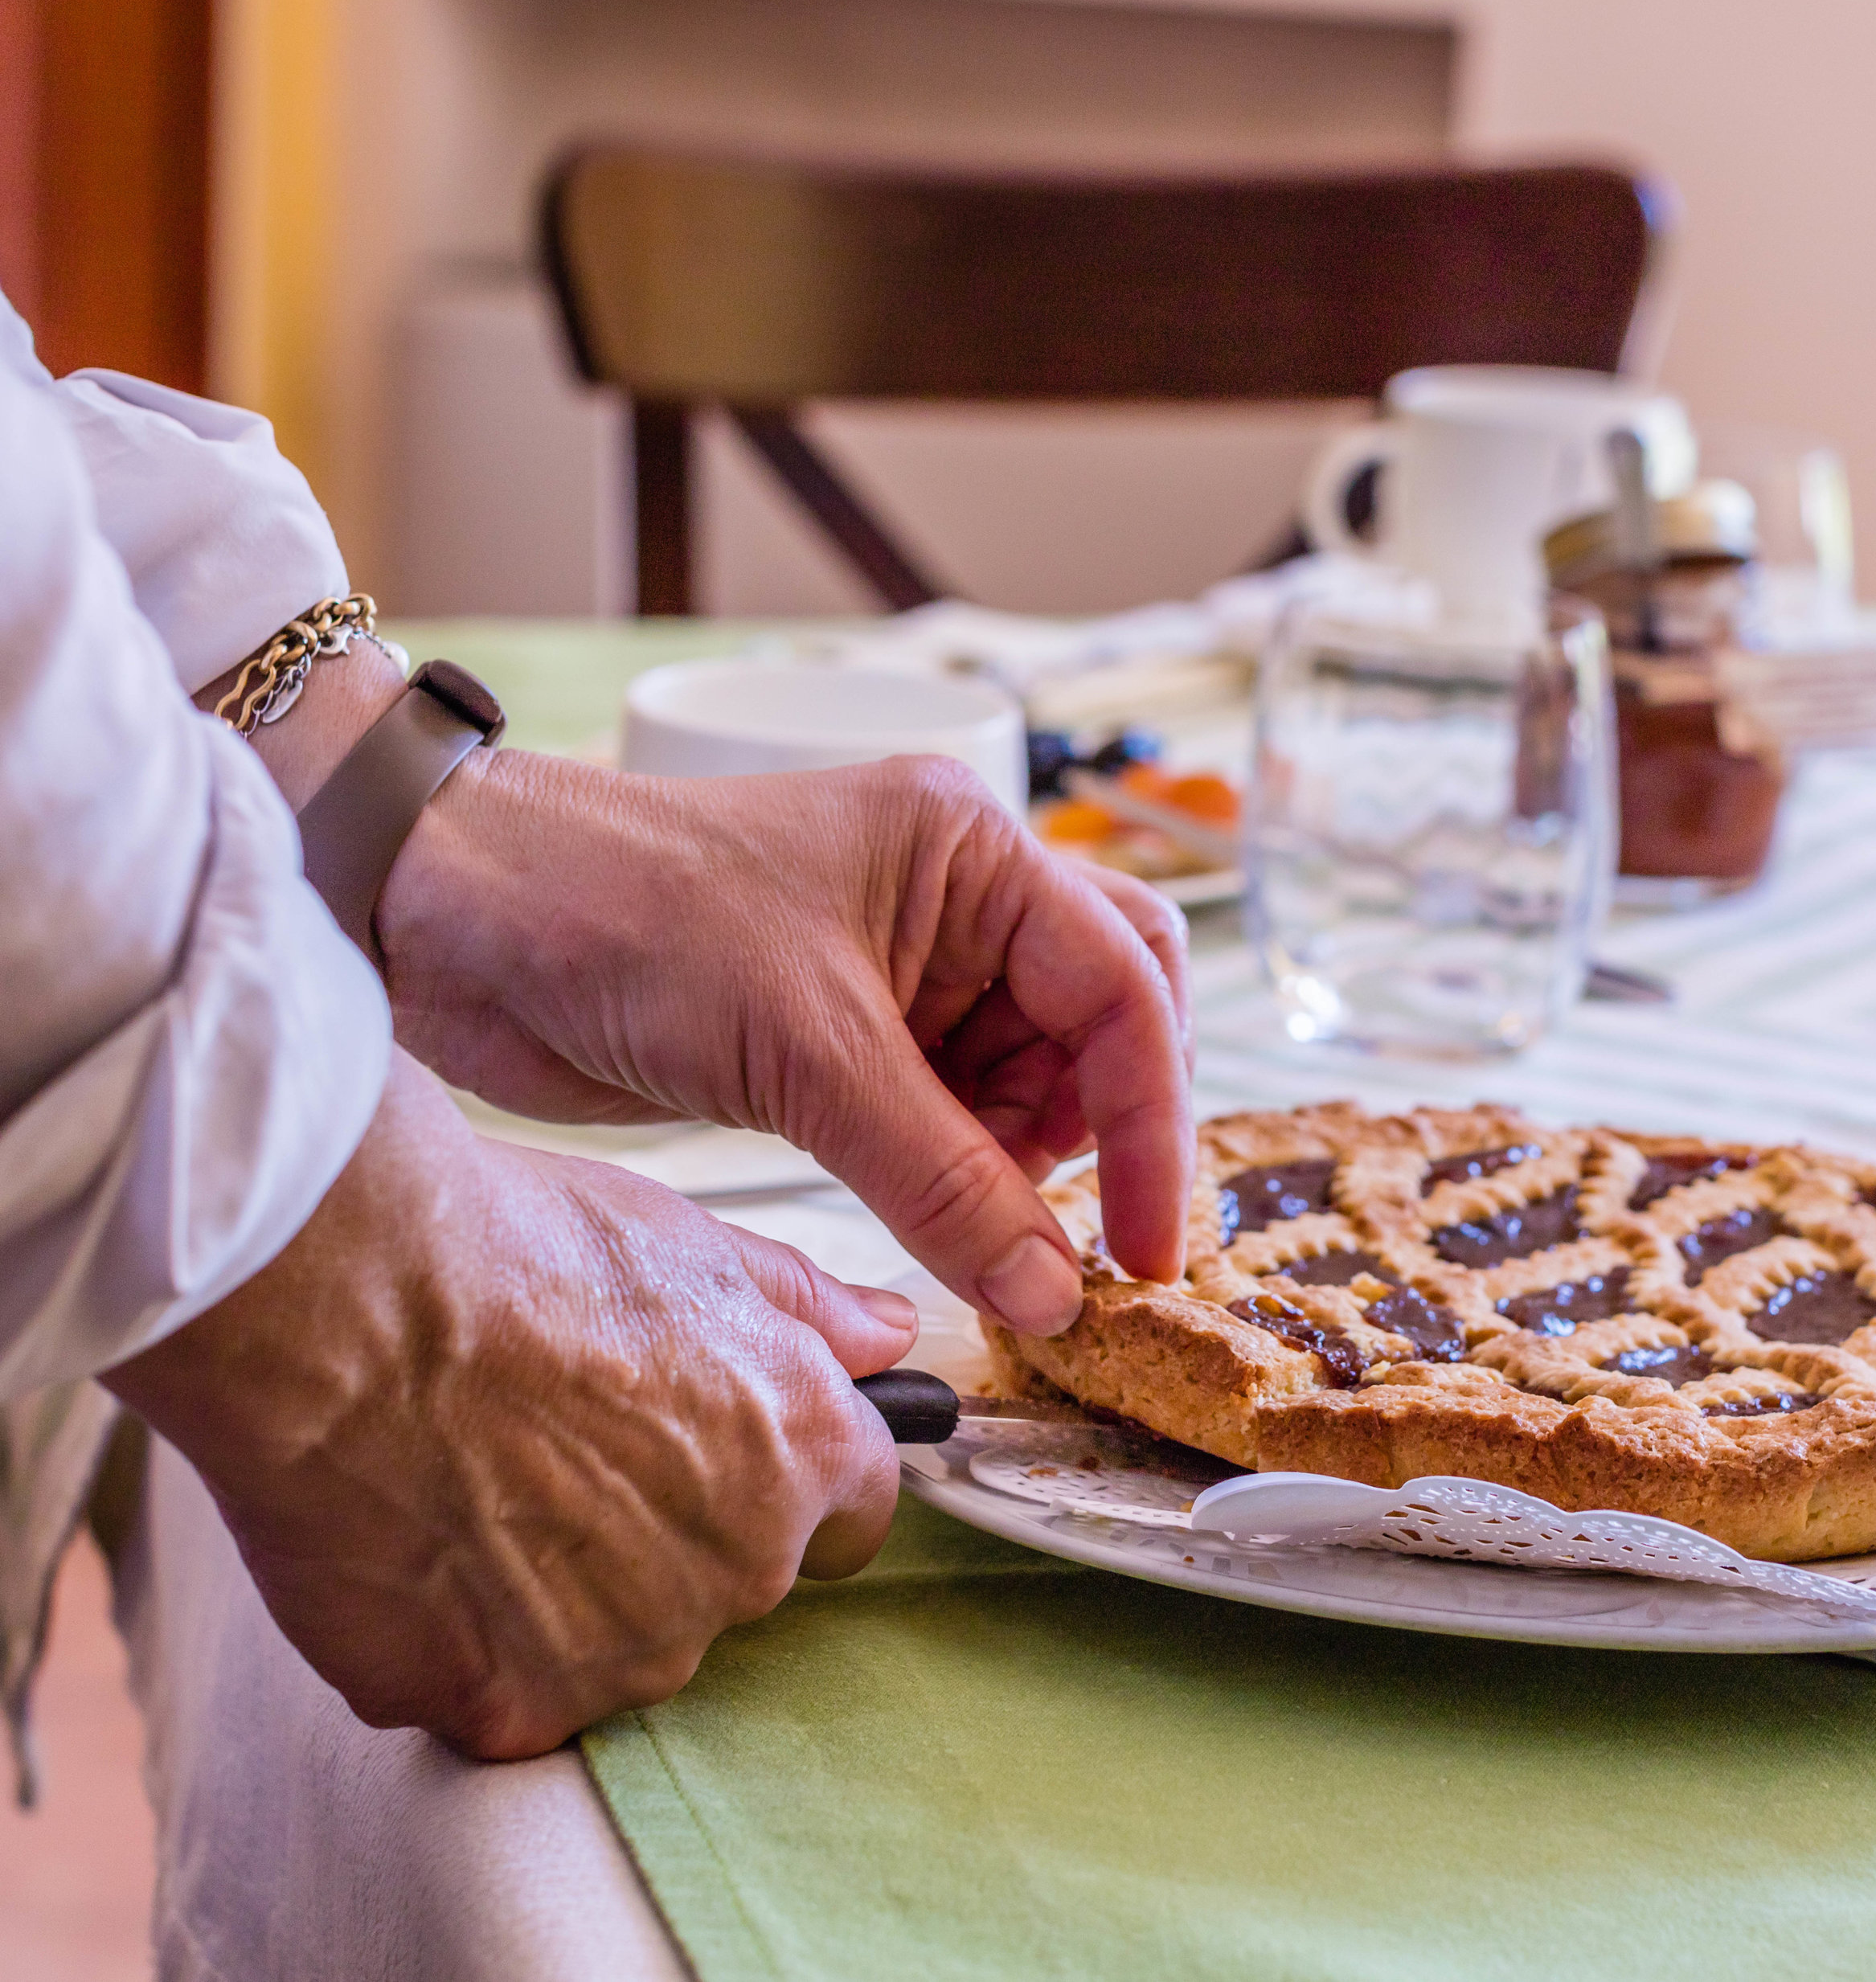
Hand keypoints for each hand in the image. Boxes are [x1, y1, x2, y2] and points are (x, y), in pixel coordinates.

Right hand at [103, 1054, 905, 1759]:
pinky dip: (472, 1641)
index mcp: (798, 1453)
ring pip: (622, 1645)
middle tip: (563, 1443)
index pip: (851, 1513)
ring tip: (480, 1482)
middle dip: (671, 1529)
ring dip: (570, 1591)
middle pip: (733, 1581)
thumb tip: (887, 1336)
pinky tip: (423, 1544)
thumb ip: (806, 1309)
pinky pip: (512, 1692)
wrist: (342, 1303)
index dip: (786, 1478)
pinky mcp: (507, 1710)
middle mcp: (738, 1569)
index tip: (721, 1455)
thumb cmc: (510, 1253)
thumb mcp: (691, 1244)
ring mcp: (624, 1655)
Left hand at [378, 751, 1193, 1336]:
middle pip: (1096, 1026)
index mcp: (972, 853)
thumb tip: (1051, 1289)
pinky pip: (941, 1119)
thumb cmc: (623, 910)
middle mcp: (952, 904)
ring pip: (1022, 1083)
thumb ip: (945, 1176)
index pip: (1124, 985)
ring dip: (1018, 1167)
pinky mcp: (835, 1039)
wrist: (454, 917)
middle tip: (1071, 1237)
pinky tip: (927, 1217)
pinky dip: (951, 1179)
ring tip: (972, 1224)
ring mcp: (896, 972)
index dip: (1154, 1121)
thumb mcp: (809, 1046)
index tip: (1151, 1246)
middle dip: (1098, 1131)